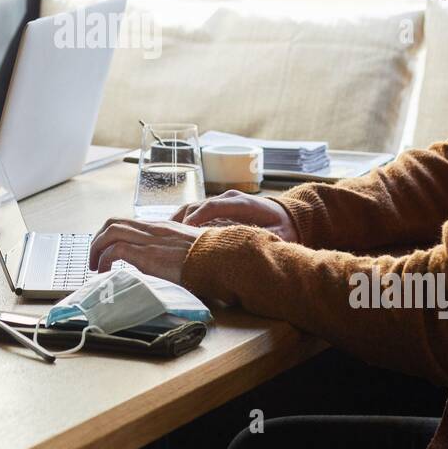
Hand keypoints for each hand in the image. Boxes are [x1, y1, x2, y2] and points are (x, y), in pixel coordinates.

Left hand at [89, 218, 206, 283]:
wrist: (220, 260)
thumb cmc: (211, 259)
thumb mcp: (191, 250)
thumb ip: (176, 252)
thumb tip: (170, 265)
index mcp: (163, 227)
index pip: (129, 223)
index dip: (113, 235)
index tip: (108, 251)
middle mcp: (153, 229)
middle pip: (114, 222)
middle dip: (98, 239)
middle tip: (95, 258)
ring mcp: (150, 239)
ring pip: (110, 231)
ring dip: (96, 249)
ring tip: (95, 267)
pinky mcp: (147, 254)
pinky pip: (114, 251)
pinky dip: (104, 260)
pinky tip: (104, 273)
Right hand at [170, 189, 298, 242]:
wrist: (288, 215)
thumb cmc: (283, 227)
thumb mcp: (279, 235)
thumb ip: (266, 239)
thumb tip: (254, 250)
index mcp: (242, 203)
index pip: (213, 206)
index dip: (197, 217)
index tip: (184, 231)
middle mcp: (228, 198)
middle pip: (198, 205)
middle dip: (181, 221)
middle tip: (165, 238)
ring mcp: (221, 201)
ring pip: (192, 206)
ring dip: (176, 220)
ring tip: (160, 235)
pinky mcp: (217, 207)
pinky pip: (194, 211)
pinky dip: (181, 220)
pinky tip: (170, 233)